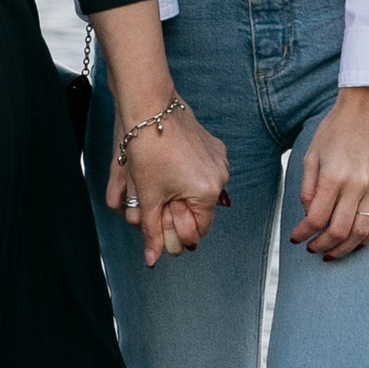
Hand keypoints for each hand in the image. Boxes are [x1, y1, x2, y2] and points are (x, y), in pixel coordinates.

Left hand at [106, 98, 230, 265]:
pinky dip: (189, 175)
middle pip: (202, 210)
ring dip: (185, 193)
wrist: (150, 107)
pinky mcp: (214, 145)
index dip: (178, 231)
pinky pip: (205, 171)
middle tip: (159, 204)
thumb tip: (152, 260)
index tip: (162, 223)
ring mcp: (219, 159)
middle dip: (181, 212)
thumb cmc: (147, 151)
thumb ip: (153, 231)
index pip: (199, 229)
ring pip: (203, 191)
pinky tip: (170, 167)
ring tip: (163, 183)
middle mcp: (221, 177)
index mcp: (208, 193)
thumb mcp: (148, 197)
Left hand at [293, 87, 368, 262]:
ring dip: (344, 248)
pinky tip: (357, 244)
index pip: (316, 219)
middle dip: (322, 246)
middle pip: (338, 231)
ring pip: (361, 232)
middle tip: (312, 249)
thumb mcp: (311, 154)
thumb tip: (308, 215)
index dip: (303, 234)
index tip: (296, 239)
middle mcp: (355, 186)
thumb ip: (308, 187)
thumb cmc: (334, 129)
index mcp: (332, 177)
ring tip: (331, 253)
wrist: (367, 109)